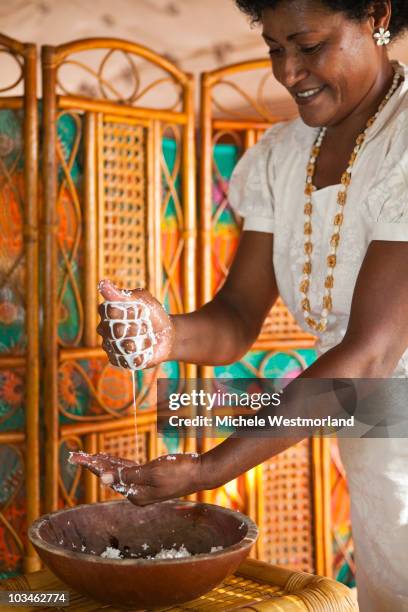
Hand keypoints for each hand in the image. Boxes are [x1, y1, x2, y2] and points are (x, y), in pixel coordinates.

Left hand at [69, 451, 206, 505]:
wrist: (200, 472)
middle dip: (93, 464)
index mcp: (135, 494)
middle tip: (76, 455)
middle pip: (110, 476)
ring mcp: (144, 486)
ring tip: (88, 456)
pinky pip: (129, 470)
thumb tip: (104, 479)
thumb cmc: (178, 471)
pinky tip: (110, 459)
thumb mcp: (152, 473)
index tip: (77, 458)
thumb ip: (128, 476)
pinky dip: (118, 463)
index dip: (92, 465)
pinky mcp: (151, 478)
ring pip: (118, 472)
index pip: (108, 477)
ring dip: (104, 463)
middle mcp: (137, 493)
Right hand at [97, 279, 174, 369]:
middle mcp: (106, 330)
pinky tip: (145, 350)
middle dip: (135, 327)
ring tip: (147, 338)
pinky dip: (138, 355)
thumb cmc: (153, 315)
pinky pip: (123, 360)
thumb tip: (103, 283)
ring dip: (139, 342)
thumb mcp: (142, 300)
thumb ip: (122, 295)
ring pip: (119, 346)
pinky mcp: (119, 360)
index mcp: (108, 313)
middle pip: (114, 330)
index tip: (139, 311)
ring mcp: (111, 346)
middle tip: (145, 326)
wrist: (167, 335)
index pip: (108, 311)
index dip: (126, 312)